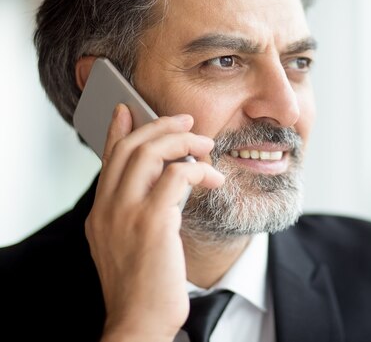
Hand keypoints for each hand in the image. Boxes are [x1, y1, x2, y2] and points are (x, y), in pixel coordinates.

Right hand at [85, 104, 223, 340]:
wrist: (138, 323)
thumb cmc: (142, 286)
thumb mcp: (127, 245)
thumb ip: (135, 212)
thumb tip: (163, 183)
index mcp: (100, 213)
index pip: (108, 159)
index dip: (118, 130)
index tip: (127, 109)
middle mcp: (107, 208)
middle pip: (131, 147)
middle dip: (161, 126)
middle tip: (186, 122)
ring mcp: (127, 214)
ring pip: (151, 153)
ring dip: (183, 142)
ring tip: (205, 146)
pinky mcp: (153, 223)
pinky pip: (177, 176)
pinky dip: (198, 169)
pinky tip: (212, 179)